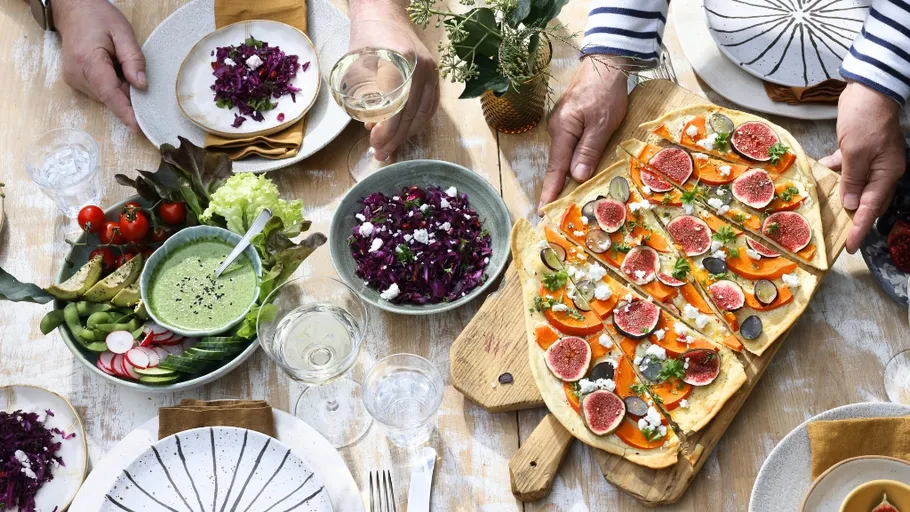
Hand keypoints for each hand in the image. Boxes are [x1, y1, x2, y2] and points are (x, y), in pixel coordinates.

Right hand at [54, 0, 146, 131]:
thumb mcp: (122, 32)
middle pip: (110, 96)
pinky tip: (112, 68)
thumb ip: (133, 59)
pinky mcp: (75, 81)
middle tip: (135, 73)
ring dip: (120, 88)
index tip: (137, 127)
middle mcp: (77, 74)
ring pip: (106, 96)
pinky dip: (112, 85)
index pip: (109, 93)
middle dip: (128, 94)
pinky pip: (100, 91)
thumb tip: (142, 86)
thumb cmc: (98, 17)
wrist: (73, 9)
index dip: (125, 112)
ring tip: (119, 63)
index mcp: (88, 61)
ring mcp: (73, 79)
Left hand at [348, 5, 438, 161]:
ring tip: (391, 147)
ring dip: (407, 134)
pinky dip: (420, 121)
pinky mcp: (434, 72)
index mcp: (400, 64)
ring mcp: (430, 70)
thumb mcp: (355, 65)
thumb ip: (362, 95)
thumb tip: (371, 127)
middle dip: (395, 138)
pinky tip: (407, 131)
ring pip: (423, 113)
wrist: (383, 12)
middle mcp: (420, 68)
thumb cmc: (365, 37)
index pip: (397, 108)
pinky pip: (431, 104)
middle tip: (381, 153)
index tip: (375, 145)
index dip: (387, 132)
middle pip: (411, 114)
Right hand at [540, 56, 627, 213]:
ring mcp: (563, 124)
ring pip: (564, 155)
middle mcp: (557, 129)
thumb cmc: (605, 92)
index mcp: (563, 131)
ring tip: (567, 197)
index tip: (543, 211)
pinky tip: (577, 171)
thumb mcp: (602, 123)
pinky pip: (570, 146)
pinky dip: (572, 161)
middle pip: (558, 164)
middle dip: (557, 188)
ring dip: (566, 175)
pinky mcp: (570, 121)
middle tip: (556, 211)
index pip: (556, 169)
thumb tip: (576, 177)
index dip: (550, 191)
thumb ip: (588, 151)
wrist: (606, 63)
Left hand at [820, 81, 905, 252]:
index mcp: (886, 174)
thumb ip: (852, 179)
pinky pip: (847, 169)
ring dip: (841, 197)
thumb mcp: (856, 152)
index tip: (850, 248)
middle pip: (866, 201)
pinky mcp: (859, 150)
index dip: (860, 229)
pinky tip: (820, 175)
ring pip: (856, 187)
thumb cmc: (865, 119)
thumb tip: (849, 205)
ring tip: (825, 212)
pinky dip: (835, 173)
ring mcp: (871, 161)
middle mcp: (882, 171)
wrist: (869, 89)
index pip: (871, 209)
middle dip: (852, 219)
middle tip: (837, 236)